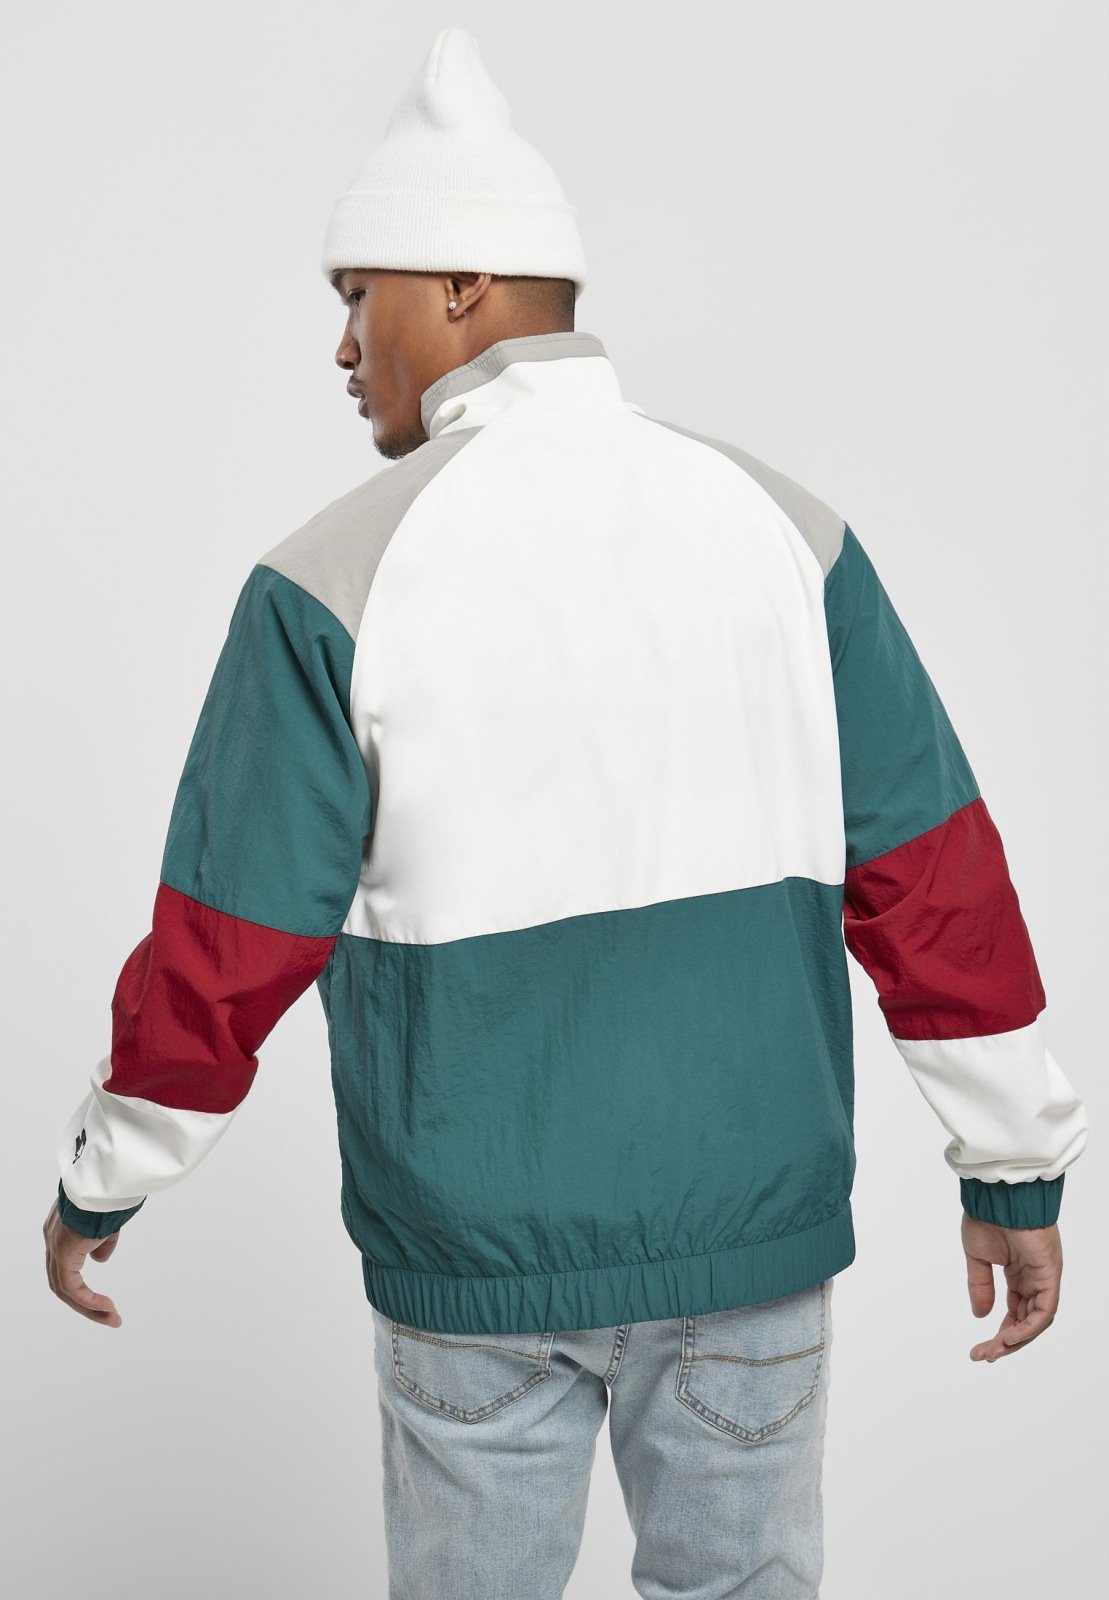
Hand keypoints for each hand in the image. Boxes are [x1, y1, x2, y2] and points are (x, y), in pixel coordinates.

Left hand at [44, 1198, 123, 1327]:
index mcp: (60, 1228)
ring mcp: (55, 1247)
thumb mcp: (106, 1220)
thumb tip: (99, 1260)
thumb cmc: (108, 1194)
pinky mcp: (63, 1254)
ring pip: (65, 1289)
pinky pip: (72, 1287)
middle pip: (62, 1282)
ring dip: (89, 1307)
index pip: (64, 1265)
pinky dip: (89, 1300)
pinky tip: (107, 1306)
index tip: (104, 1296)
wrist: (103, 1182)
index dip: (82, 1285)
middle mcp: (52, 1239)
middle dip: (86, 1303)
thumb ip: (101, 1242)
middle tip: (109, 1315)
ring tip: (111, 1317)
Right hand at [962, 1211, 1060, 1361]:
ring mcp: (1045, 1277)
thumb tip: (980, 1315)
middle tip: (984, 1355)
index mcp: (1020, 1272)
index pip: (1016, 1311)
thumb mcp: (978, 1258)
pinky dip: (1028, 1328)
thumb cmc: (988, 1216)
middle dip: (1006, 1342)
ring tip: (993, 1351)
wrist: (997, 1196)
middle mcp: (1035, 1278)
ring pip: (1036, 1321)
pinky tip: (1009, 1338)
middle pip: (1026, 1321)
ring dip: (1016, 1340)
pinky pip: (1044, 1311)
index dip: (1001, 1332)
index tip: (981, 1348)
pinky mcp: (1050, 1275)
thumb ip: (980, 1285)